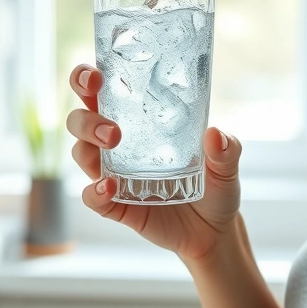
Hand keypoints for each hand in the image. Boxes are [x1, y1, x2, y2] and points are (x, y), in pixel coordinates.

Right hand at [66, 64, 242, 262]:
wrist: (214, 231)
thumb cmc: (215, 185)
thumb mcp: (226, 164)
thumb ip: (227, 149)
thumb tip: (216, 134)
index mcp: (139, 120)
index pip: (101, 92)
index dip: (86, 79)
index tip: (96, 77)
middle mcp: (119, 144)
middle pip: (79, 120)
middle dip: (85, 117)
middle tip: (112, 127)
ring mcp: (114, 174)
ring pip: (81, 153)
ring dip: (89, 144)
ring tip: (113, 142)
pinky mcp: (117, 205)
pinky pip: (91, 197)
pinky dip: (95, 191)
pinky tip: (111, 186)